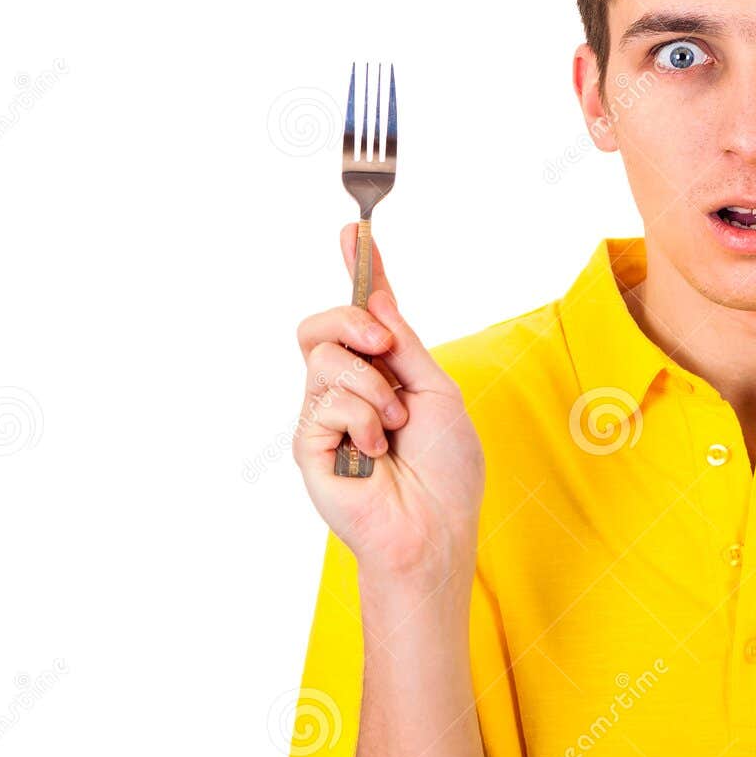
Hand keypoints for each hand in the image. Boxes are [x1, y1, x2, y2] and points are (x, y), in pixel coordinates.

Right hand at [292, 224, 485, 584]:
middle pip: (323, 325)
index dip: (360, 270)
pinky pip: (325, 400)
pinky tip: (375, 449)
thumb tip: (380, 302)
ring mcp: (324, 416)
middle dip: (352, 320)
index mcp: (384, 373)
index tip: (355, 230)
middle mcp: (348, 389)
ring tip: (393, 424)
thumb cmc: (446, 469)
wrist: (434, 526)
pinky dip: (362, 419)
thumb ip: (406, 346)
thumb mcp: (438, 393)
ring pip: (323, 356)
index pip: (364, 314)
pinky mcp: (309, 444)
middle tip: (383, 345)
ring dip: (372, 385)